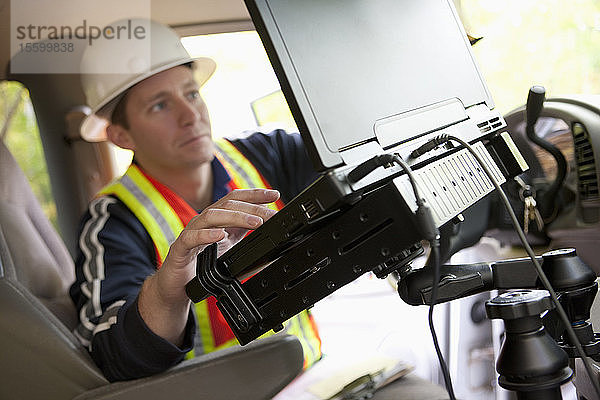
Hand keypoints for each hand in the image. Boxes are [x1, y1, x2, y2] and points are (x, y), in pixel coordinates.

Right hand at [138, 189, 278, 344]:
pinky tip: (220, 235)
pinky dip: (207, 234)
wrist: (177, 286)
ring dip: (236, 217)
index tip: (274, 194)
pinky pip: (192, 237)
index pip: (237, 199)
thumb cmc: (202, 265)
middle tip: (270, 214)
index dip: (255, 194)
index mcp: (218, 219)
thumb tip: (273, 240)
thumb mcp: (231, 250)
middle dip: (252, 208)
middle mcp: (204, 221)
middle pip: (228, 205)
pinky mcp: (180, 247)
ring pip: (212, 215)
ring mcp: (191, 232)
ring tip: (255, 223)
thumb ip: (248, 240)